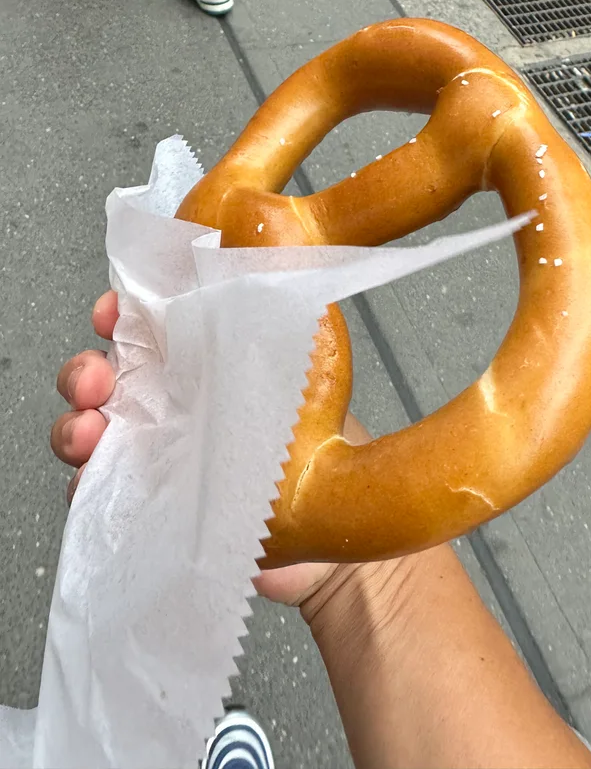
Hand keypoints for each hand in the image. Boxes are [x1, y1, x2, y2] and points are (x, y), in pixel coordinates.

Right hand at [50, 292, 380, 607]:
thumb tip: (289, 270)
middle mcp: (162, 401)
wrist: (319, 518)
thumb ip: (285, 322)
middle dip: (83, 371)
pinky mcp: (145, 502)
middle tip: (97, 381)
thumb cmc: (311, 434)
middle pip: (98, 377)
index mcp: (193, 361)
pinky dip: (85, 485)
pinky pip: (98, 492)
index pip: (139, 327)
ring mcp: (149, 452)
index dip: (116, 313)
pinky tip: (95, 480)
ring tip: (91, 432)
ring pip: (86, 431)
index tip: (112, 311)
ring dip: (74, 425)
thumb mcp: (308, 366)